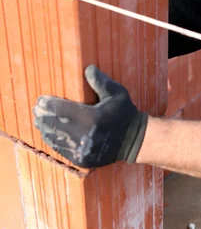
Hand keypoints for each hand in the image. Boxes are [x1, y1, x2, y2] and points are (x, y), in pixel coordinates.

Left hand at [33, 65, 147, 167]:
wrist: (135, 141)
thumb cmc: (125, 113)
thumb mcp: (117, 94)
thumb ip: (101, 82)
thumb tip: (87, 68)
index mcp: (93, 118)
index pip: (62, 110)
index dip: (49, 105)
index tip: (41, 100)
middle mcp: (85, 135)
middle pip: (56, 125)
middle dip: (44, 117)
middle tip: (37, 109)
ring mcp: (82, 150)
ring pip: (56, 139)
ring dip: (45, 129)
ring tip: (39, 121)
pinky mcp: (82, 160)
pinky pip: (62, 150)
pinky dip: (53, 142)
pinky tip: (49, 135)